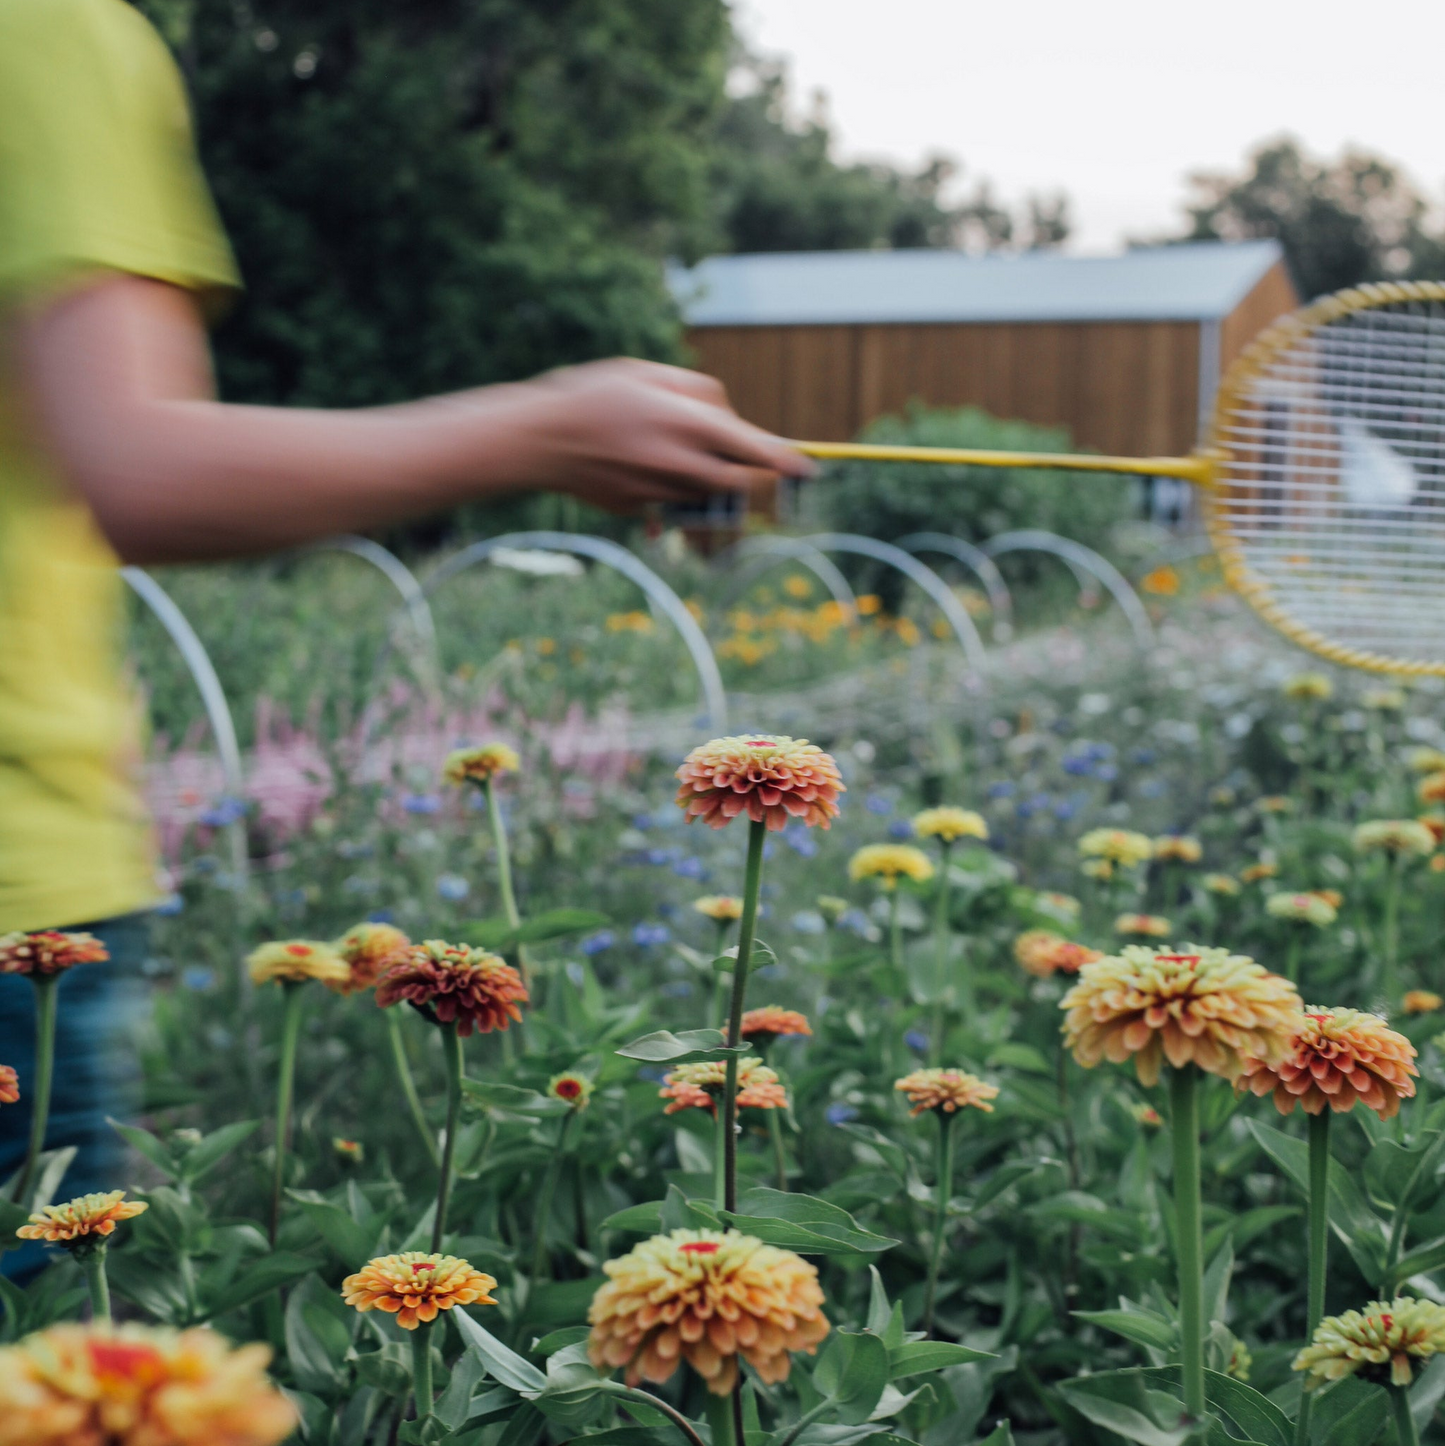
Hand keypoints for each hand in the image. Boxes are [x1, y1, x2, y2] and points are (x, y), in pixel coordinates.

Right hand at [512, 358, 813, 508]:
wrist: (540, 439)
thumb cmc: (595, 395)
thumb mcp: (648, 372)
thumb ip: (697, 392)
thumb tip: (728, 417)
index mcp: (683, 422)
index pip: (748, 447)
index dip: (783, 460)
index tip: (809, 470)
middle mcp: (676, 462)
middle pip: (734, 481)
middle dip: (742, 471)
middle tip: (734, 454)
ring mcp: (658, 492)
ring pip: (704, 496)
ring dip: (704, 480)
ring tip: (667, 450)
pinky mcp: (640, 509)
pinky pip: (670, 505)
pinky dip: (669, 490)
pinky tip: (637, 465)